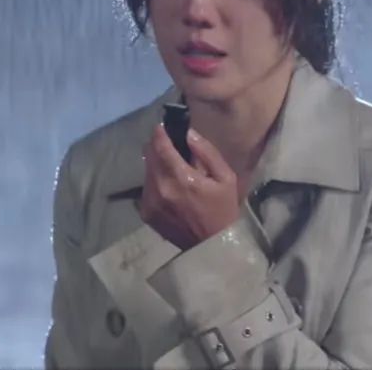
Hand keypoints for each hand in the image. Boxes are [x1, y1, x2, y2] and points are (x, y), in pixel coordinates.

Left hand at [141, 124, 242, 249]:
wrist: (211, 245)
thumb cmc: (223, 209)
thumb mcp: (225, 178)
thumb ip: (206, 153)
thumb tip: (188, 133)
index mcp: (181, 178)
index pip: (161, 146)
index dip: (160, 133)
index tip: (163, 125)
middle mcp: (160, 188)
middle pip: (149, 156)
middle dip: (157, 146)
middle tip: (168, 143)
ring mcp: (150, 202)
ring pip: (146, 171)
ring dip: (156, 163)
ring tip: (171, 166)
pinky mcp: (145, 212)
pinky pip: (146, 187)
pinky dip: (155, 181)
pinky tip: (169, 186)